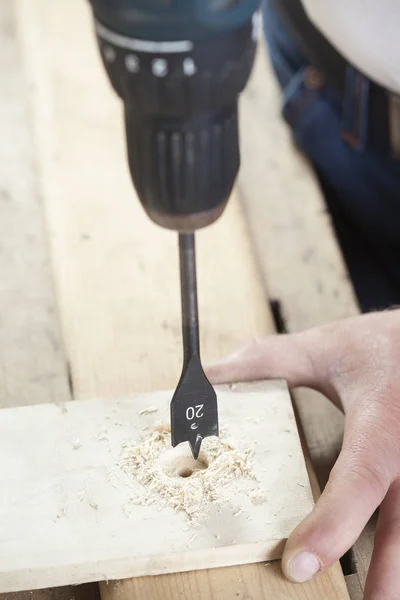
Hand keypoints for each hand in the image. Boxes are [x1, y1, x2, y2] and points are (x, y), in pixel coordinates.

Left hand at [207, 310, 399, 599]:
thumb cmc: (378, 345)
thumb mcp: (323, 348)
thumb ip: (267, 361)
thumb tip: (209, 376)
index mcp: (382, 418)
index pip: (361, 476)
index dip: (333, 521)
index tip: (298, 563)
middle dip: (386, 575)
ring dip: (396, 569)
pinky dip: (398, 541)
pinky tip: (386, 564)